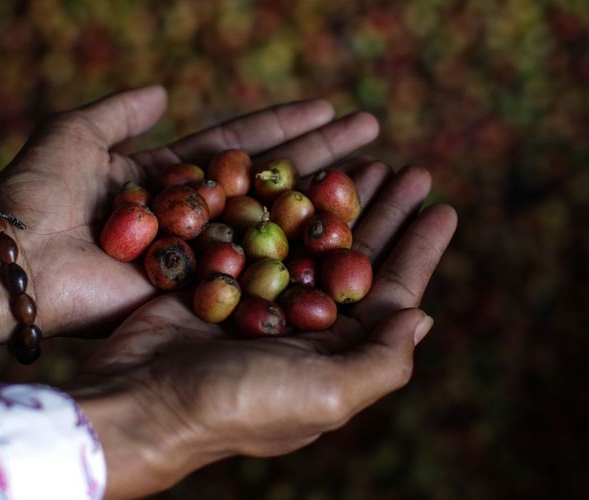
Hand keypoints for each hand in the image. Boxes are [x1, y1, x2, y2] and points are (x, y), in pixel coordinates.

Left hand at [0, 85, 361, 336]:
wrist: (14, 266)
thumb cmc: (34, 197)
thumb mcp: (73, 134)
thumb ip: (119, 113)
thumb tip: (161, 89)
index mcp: (167, 180)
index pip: (239, 146)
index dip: (284, 126)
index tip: (331, 109)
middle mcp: (194, 218)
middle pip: (267, 180)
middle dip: (319, 154)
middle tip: (372, 132)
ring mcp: (200, 255)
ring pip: (270, 221)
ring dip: (320, 198)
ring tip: (373, 171)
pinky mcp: (198, 290)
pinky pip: (252, 266)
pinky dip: (293, 253)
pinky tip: (340, 235)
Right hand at [69, 157, 456, 496]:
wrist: (143, 400)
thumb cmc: (238, 404)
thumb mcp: (327, 394)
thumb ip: (382, 360)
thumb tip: (422, 315)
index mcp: (336, 355)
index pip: (391, 294)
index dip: (420, 250)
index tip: (444, 206)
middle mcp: (304, 326)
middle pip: (354, 258)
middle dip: (384, 213)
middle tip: (409, 169)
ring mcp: (261, 300)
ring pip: (310, 238)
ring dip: (337, 201)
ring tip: (364, 161)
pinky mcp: (222, 279)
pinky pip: (260, 232)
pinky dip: (281, 203)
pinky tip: (301, 173)